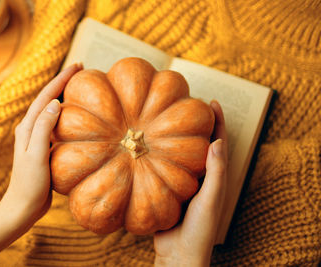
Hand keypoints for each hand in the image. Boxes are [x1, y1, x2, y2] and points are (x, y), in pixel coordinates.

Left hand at [0, 63, 82, 226]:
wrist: (23, 207)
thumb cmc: (30, 184)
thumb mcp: (36, 155)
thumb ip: (43, 129)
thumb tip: (55, 104)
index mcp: (27, 127)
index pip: (46, 97)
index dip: (61, 79)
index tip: (78, 66)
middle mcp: (31, 129)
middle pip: (48, 99)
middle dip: (63, 82)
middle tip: (81, 70)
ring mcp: (38, 138)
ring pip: (53, 111)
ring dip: (66, 96)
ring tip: (82, 88)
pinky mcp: (45, 148)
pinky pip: (58, 125)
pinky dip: (69, 116)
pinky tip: (80, 118)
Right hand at [154, 100, 227, 266]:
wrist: (178, 255)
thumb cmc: (200, 230)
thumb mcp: (210, 200)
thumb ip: (216, 173)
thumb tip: (218, 140)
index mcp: (216, 178)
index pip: (218, 143)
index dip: (217, 122)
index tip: (211, 102)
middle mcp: (200, 178)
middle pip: (199, 144)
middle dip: (195, 124)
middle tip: (185, 105)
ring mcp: (183, 184)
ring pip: (179, 155)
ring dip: (175, 138)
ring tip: (164, 120)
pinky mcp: (168, 191)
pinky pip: (164, 169)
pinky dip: (159, 156)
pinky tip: (147, 148)